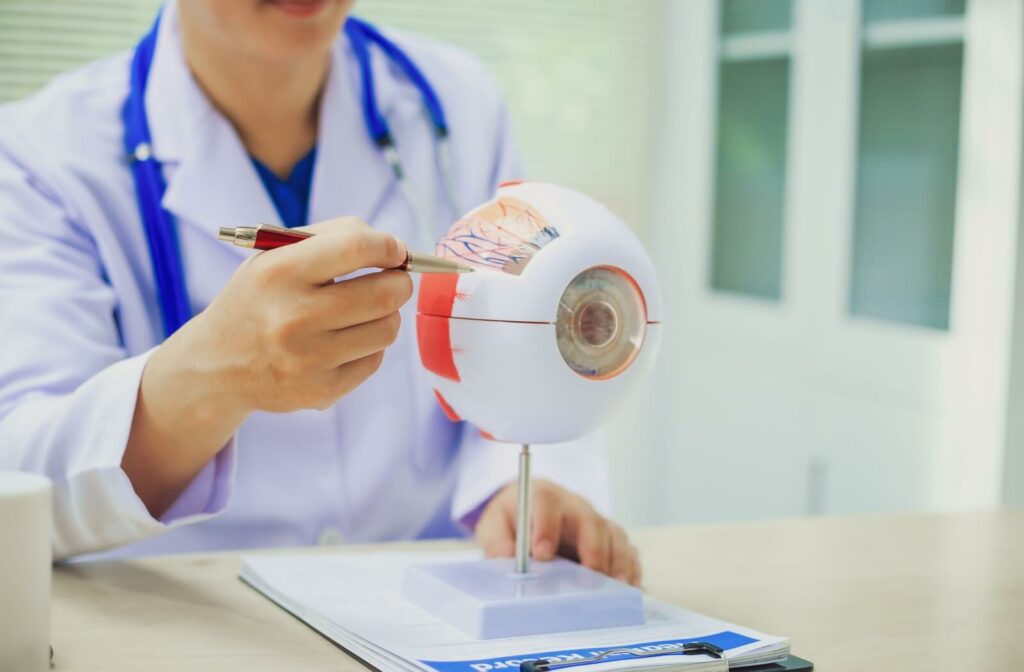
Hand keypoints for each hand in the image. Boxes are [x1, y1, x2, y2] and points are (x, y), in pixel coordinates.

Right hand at [123, 217, 410, 515]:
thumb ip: (332, 238)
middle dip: (399, 282)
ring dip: (386, 314)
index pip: (356, 248)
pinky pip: (375, 359)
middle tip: (394, 279)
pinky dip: (369, 346)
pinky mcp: (321, 391)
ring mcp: (307, 360)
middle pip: (383, 293)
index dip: (388, 246)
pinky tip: (344, 340)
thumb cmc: (259, 299)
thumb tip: (394, 247)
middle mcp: (291, 318)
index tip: (395, 249)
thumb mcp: (274, 256)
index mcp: (278, 273)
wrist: (217, 365)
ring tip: (365, 310)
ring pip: (387, 329)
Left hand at [474, 479, 641, 585]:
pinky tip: (630, 588)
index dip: (546, 526)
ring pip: (613, 535)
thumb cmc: (514, 518)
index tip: (542, 553)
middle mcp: (574, 507)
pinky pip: (627, 550)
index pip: (546, 502)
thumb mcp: (494, 524)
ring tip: (617, 585)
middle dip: (592, 547)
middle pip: (589, 519)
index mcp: (543, 497)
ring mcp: (596, 523)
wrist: (528, 510)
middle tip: (591, 573)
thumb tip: (507, 556)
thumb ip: (497, 539)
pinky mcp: (609, 541)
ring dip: (617, 560)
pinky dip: (631, 568)